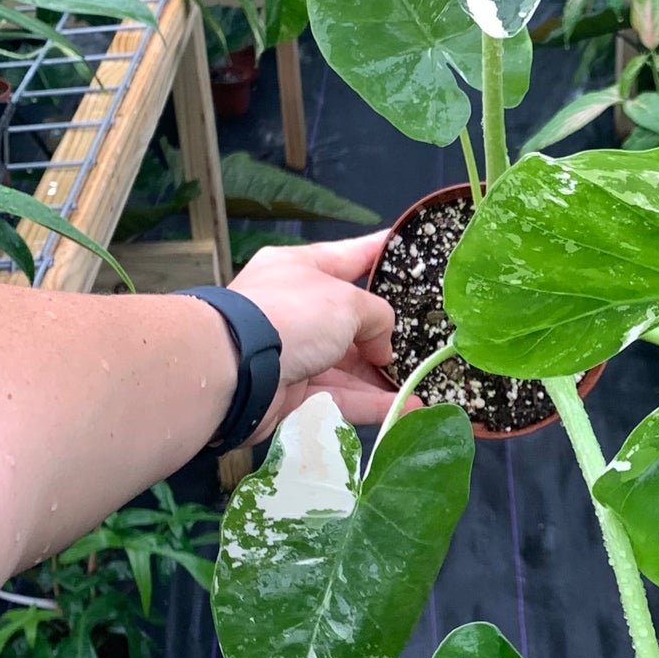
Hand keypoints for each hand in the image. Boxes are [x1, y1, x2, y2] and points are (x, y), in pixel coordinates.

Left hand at [228, 232, 403, 436]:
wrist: (234, 370)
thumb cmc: (290, 316)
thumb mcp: (347, 302)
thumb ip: (377, 316)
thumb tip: (381, 347)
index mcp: (301, 269)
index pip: (350, 257)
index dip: (380, 253)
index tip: (408, 250)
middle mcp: (295, 308)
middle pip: (350, 319)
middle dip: (385, 332)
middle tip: (425, 339)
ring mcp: (292, 353)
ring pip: (347, 365)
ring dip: (382, 376)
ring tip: (422, 383)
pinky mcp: (291, 394)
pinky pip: (339, 397)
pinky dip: (371, 403)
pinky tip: (406, 407)